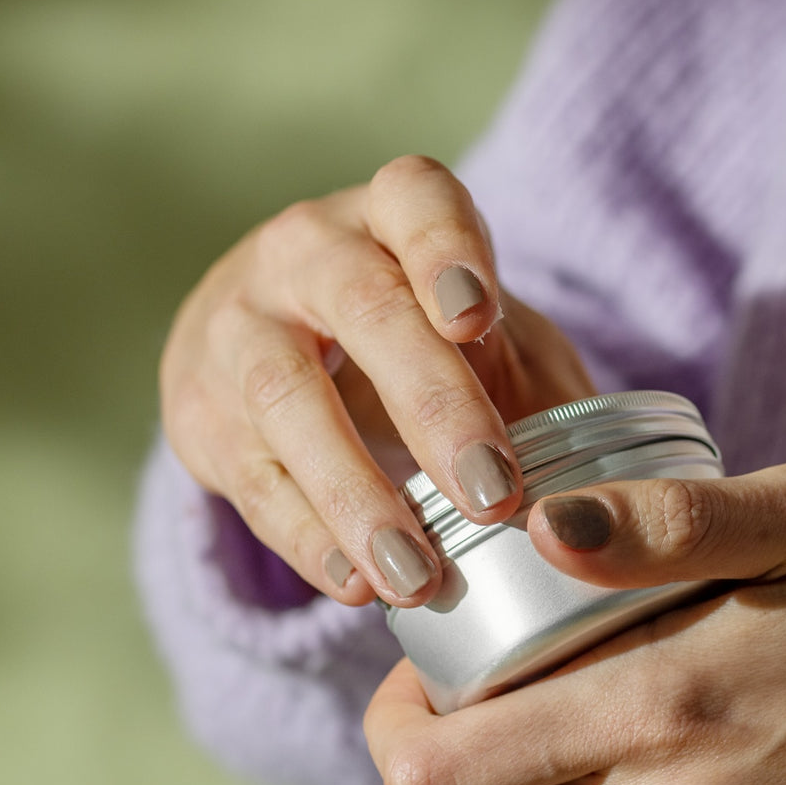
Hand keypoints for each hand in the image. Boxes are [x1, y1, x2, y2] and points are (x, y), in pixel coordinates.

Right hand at [160, 155, 593, 606]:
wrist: (268, 343)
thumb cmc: (407, 336)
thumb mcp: (475, 334)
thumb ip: (523, 378)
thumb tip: (585, 480)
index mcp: (388, 215)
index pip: (416, 201)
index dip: (446, 251)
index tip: (477, 319)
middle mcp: (304, 253)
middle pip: (365, 308)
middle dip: (433, 405)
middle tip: (492, 493)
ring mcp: (239, 326)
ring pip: (290, 398)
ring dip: (358, 494)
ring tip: (417, 574)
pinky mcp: (200, 410)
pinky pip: (252, 477)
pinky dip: (307, 538)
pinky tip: (356, 583)